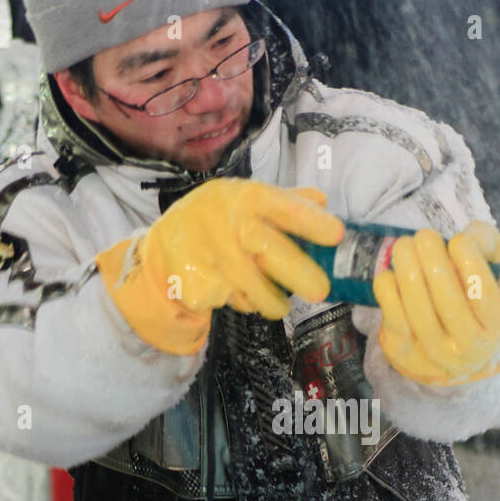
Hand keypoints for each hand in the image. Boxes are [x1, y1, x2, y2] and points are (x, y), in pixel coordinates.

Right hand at [95, 179, 343, 354]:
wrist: (162, 245)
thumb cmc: (215, 218)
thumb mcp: (242, 198)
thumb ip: (284, 200)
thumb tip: (322, 201)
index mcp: (243, 198)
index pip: (281, 206)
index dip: (310, 220)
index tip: (337, 234)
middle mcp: (227, 226)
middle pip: (269, 251)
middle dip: (300, 274)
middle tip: (321, 291)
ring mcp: (210, 259)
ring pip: (256, 289)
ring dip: (274, 301)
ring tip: (278, 302)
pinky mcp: (199, 288)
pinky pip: (235, 303)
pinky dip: (243, 303)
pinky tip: (234, 291)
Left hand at [372, 222, 499, 385]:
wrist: (450, 345)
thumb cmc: (473, 293)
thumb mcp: (491, 266)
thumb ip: (486, 244)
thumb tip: (468, 236)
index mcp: (499, 326)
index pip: (487, 298)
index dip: (472, 267)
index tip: (458, 240)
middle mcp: (472, 348)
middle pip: (450, 305)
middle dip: (434, 264)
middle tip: (424, 236)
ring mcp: (438, 356)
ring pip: (420, 314)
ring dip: (408, 273)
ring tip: (404, 246)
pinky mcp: (407, 356)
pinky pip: (395, 322)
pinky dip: (389, 294)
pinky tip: (390, 273)